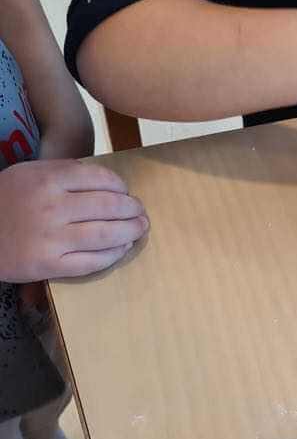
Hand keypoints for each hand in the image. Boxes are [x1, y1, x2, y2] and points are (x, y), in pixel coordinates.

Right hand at [0, 160, 147, 281]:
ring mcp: (52, 238)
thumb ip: (63, 173)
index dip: (121, 187)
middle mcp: (52, 207)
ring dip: (130, 232)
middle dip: (132, 210)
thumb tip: (106, 181)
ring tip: (139, 229)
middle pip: (109, 206)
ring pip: (106, 235)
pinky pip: (92, 261)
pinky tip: (121, 249)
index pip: (100, 179)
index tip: (126, 192)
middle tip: (141, 213)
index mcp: (47, 179)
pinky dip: (113, 255)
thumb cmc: (6, 201)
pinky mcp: (50, 265)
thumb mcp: (28, 174)